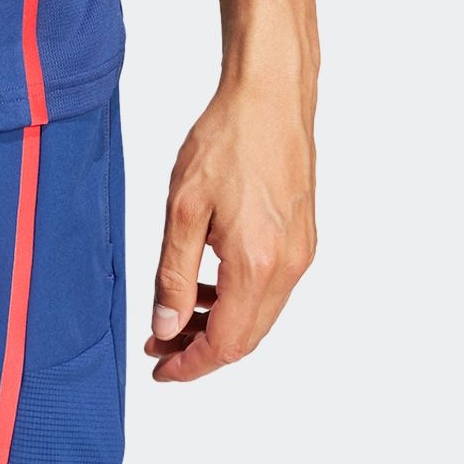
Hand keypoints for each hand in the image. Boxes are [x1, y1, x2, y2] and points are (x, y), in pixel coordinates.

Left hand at [144, 69, 316, 381]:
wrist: (270, 95)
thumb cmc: (228, 139)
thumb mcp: (183, 207)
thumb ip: (174, 274)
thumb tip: (167, 325)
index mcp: (257, 264)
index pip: (227, 344)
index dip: (191, 365)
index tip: (160, 368)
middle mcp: (288, 267)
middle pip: (247, 337)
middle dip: (201, 348)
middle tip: (160, 341)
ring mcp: (301, 252)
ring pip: (260, 314)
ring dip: (220, 323)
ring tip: (177, 313)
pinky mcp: (303, 236)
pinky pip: (270, 287)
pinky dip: (239, 298)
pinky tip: (209, 281)